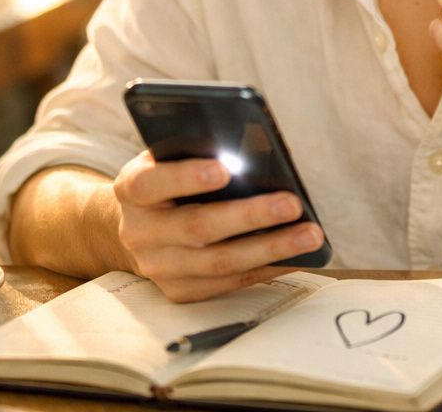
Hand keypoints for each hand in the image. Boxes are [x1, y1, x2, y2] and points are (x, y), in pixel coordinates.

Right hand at [110, 150, 324, 301]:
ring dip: (270, 248)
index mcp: (132, 188)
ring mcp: (159, 267)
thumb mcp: (168, 156)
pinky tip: (297, 256)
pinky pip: (229, 283)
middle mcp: (140, 232)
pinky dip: (266, 268)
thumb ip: (196, 150)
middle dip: (249, 216)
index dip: (186, 177)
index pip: (152, 183)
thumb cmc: (167, 178)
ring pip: (219, 262)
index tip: (225, 169)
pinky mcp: (179, 291)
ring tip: (310, 234)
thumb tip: (254, 150)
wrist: (137, 225)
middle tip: (292, 203)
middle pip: (197, 227)